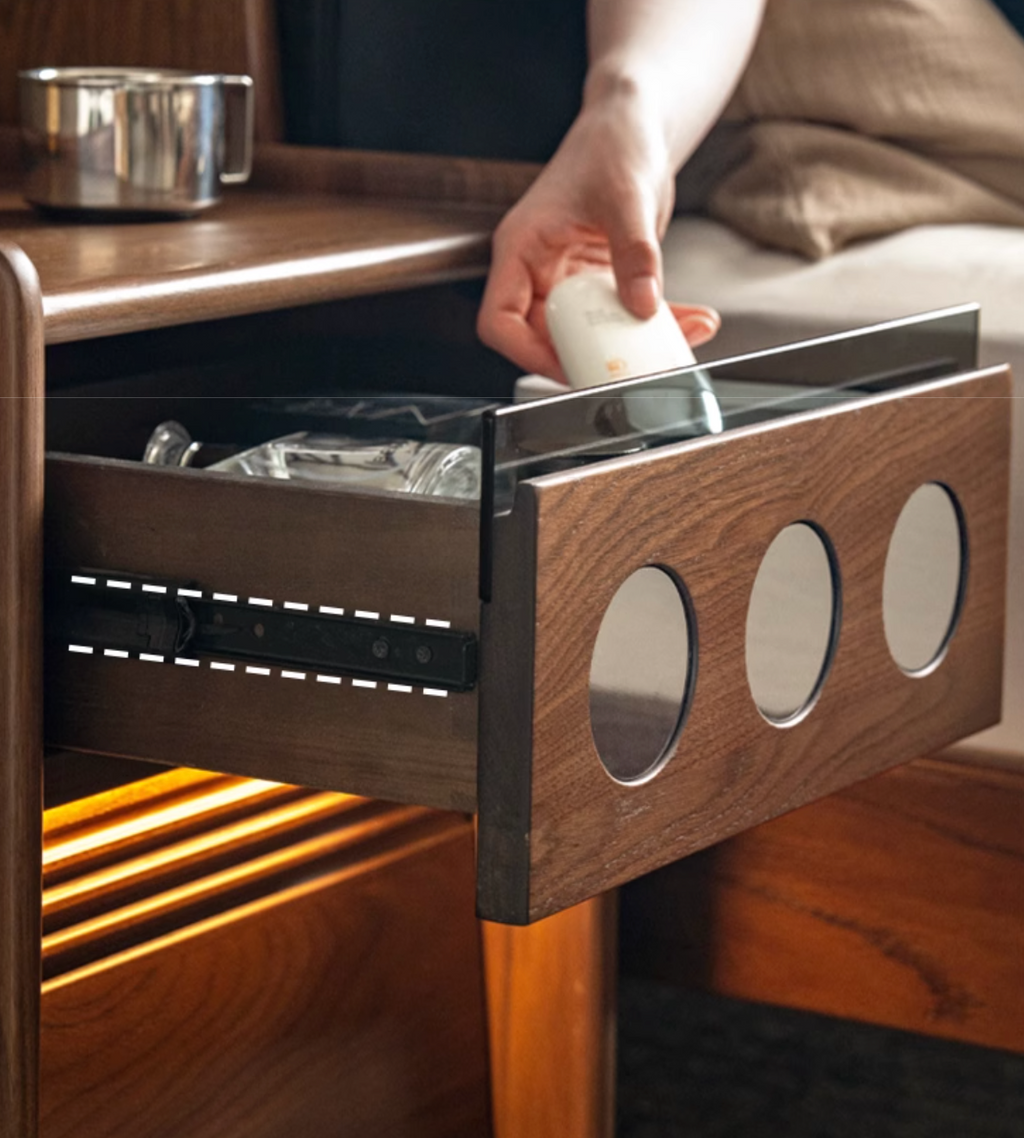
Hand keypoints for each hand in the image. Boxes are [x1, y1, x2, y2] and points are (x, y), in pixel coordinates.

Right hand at [477, 91, 719, 381]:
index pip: (500, 321)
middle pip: (546, 338)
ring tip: (675, 340)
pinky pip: (621, 317)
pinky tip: (687, 319)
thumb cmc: (612, 142)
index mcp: (521, 248)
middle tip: (629, 365)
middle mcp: (538, 270)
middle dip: (590, 356)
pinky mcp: (600, 282)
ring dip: (632, 344)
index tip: (568, 365)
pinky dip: (653, 325)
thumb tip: (644, 304)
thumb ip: (636, 254)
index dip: (527, 353)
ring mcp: (569, 280)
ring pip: (590, 334)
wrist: (635, 126)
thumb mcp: (626, 196)